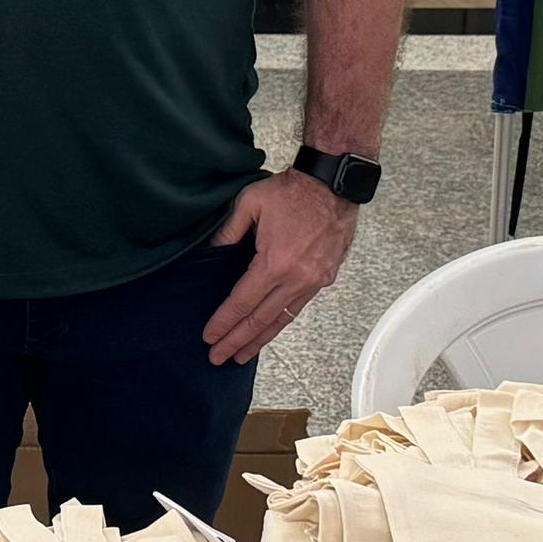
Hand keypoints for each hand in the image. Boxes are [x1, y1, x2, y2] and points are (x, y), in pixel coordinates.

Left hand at [200, 169, 359, 367]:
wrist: (333, 184)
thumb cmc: (293, 191)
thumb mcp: (249, 203)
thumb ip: (228, 233)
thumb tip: (211, 253)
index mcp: (274, 263)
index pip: (241, 303)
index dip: (223, 323)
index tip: (209, 337)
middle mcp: (295, 279)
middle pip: (259, 320)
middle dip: (236, 341)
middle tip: (218, 357)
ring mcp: (312, 281)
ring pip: (281, 320)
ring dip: (259, 339)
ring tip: (241, 355)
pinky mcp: (324, 278)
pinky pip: (297, 307)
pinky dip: (280, 322)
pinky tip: (269, 329)